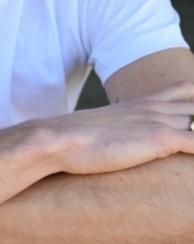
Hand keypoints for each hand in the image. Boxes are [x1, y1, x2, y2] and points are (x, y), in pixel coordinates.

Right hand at [43, 81, 193, 175]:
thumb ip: (122, 130)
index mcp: (144, 102)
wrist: (62, 139)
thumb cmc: (77, 140)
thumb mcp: (106, 128)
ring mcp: (158, 120)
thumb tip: (122, 143)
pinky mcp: (158, 137)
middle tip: (191, 140)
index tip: (192, 117)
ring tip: (193, 152)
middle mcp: (155, 107)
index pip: (185, 90)